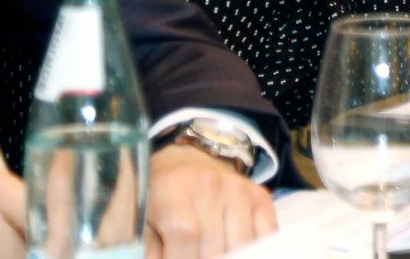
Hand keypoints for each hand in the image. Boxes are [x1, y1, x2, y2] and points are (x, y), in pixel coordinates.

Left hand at [145, 144, 276, 258]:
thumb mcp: (143, 216)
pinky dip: (254, 250)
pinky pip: (266, 235)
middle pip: (213, 245)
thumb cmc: (160, 196)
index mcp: (172, 187)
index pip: (184, 234)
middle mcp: (208, 184)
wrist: (188, 160)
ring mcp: (238, 189)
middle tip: (191, 258)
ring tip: (208, 253)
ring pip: (241, 245)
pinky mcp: (259, 196)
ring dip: (228, 257)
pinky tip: (236, 250)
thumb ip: (150, 248)